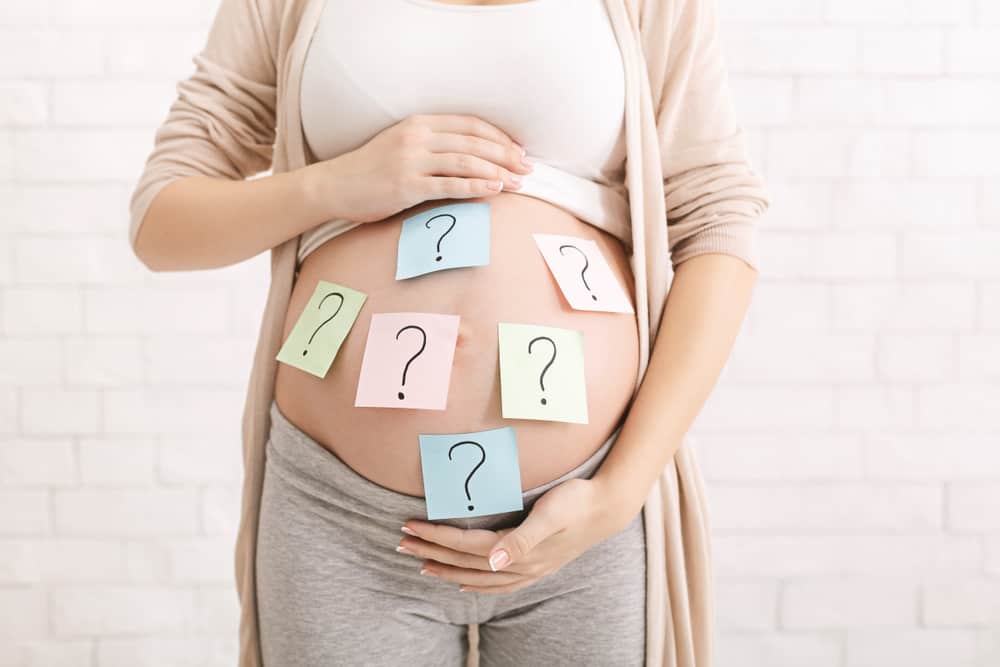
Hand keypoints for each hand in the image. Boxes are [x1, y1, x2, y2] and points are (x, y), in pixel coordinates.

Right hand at [316, 113, 534, 223]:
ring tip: (519, 183)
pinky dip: (476, 187)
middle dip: (506, 155)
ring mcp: (411, 160)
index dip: (499, 137)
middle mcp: (417, 137)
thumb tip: (473, 157)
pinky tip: (495, 190)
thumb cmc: (371, 169)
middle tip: (528, 168)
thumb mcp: (402, 144)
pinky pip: (450, 185)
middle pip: (474, 143)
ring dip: (497, 172)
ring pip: (466, 162)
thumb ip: (433, 144)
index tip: (519, 150)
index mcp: (419, 122)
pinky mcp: (407, 186)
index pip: (470, 125)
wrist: (335, 186)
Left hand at [396, 477, 628, 593]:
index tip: (409, 527)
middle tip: (401, 543)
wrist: (606, 508)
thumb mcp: (549, 515)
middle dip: (431, 552)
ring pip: (477, 576)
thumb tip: (493, 562)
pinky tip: (465, 584)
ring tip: (422, 565)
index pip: (465, 545)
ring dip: (447, 570)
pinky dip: (477, 586)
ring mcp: (528, 570)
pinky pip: (498, 585)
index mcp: (518, 551)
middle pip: (465, 562)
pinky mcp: (536, 566)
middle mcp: (520, 566)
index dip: (436, 537)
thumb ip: (521, 539)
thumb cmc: (576, 502)